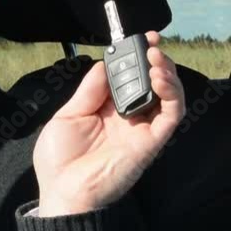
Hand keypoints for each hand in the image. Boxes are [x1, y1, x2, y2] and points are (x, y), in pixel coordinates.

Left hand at [32, 31, 184, 216]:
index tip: (136, 38)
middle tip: (151, 41)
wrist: (62, 192)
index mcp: (106, 110)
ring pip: (168, 95)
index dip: (134, 57)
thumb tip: (105, 63)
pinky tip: (158, 78)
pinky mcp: (151, 142)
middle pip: (150, 82)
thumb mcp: (68, 115)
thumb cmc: (59, 161)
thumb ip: (89, 90)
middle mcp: (127, 117)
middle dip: (154, 58)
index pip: (128, 77)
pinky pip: (171, 115)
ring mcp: (141, 129)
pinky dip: (171, 94)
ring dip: (166, 72)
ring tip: (155, 56)